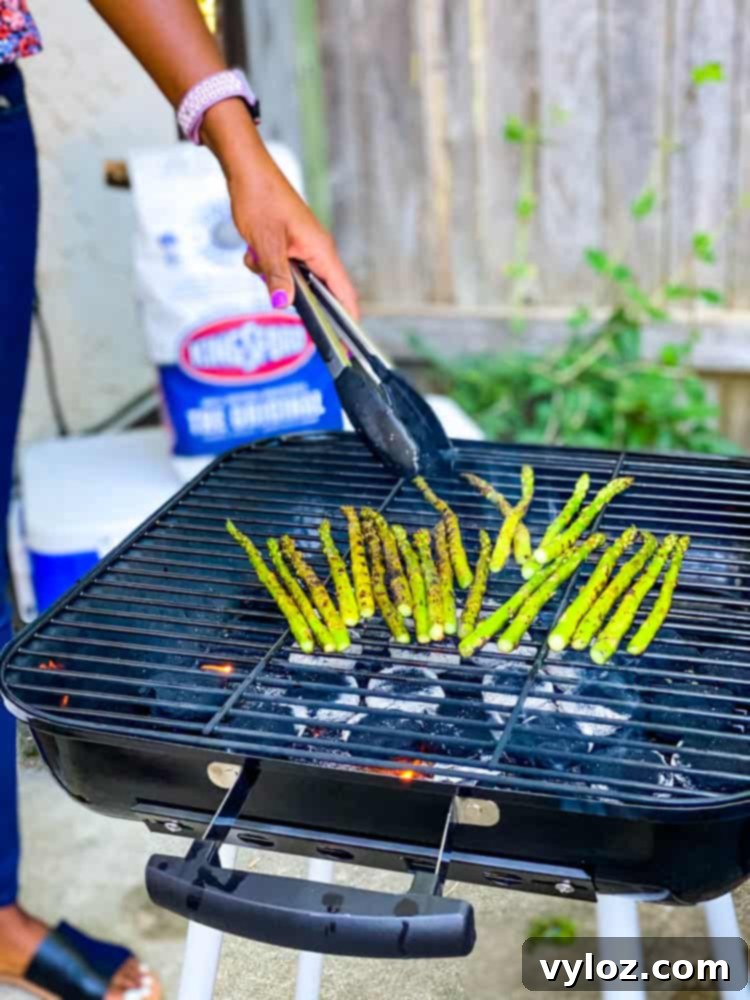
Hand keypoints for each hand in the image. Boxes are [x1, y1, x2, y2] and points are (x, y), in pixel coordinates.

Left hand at [230, 154, 359, 318]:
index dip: (347, 323)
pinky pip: (280, 270)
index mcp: (322, 251)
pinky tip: (252, 250)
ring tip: (257, 257)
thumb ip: (277, 275)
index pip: (344, 295)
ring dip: (272, 278)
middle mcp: (317, 253)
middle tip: (281, 301)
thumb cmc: (260, 198)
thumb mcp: (266, 242)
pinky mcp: (289, 247)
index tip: (347, 349)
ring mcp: (303, 250)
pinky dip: (264, 266)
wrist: (246, 170)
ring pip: (293, 282)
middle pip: (317, 293)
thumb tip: (284, 304)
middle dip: (296, 299)